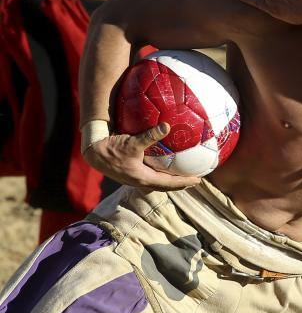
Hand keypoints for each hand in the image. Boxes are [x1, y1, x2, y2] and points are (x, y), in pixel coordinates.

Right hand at [82, 123, 200, 189]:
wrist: (93, 152)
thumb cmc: (112, 148)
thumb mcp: (132, 142)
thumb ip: (150, 135)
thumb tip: (167, 126)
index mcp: (143, 178)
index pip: (169, 183)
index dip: (185, 182)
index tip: (198, 180)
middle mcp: (140, 182)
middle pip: (166, 186)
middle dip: (181, 184)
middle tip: (195, 181)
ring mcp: (135, 179)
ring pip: (158, 184)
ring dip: (171, 182)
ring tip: (183, 177)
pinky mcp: (131, 175)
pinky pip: (151, 178)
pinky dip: (161, 176)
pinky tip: (164, 169)